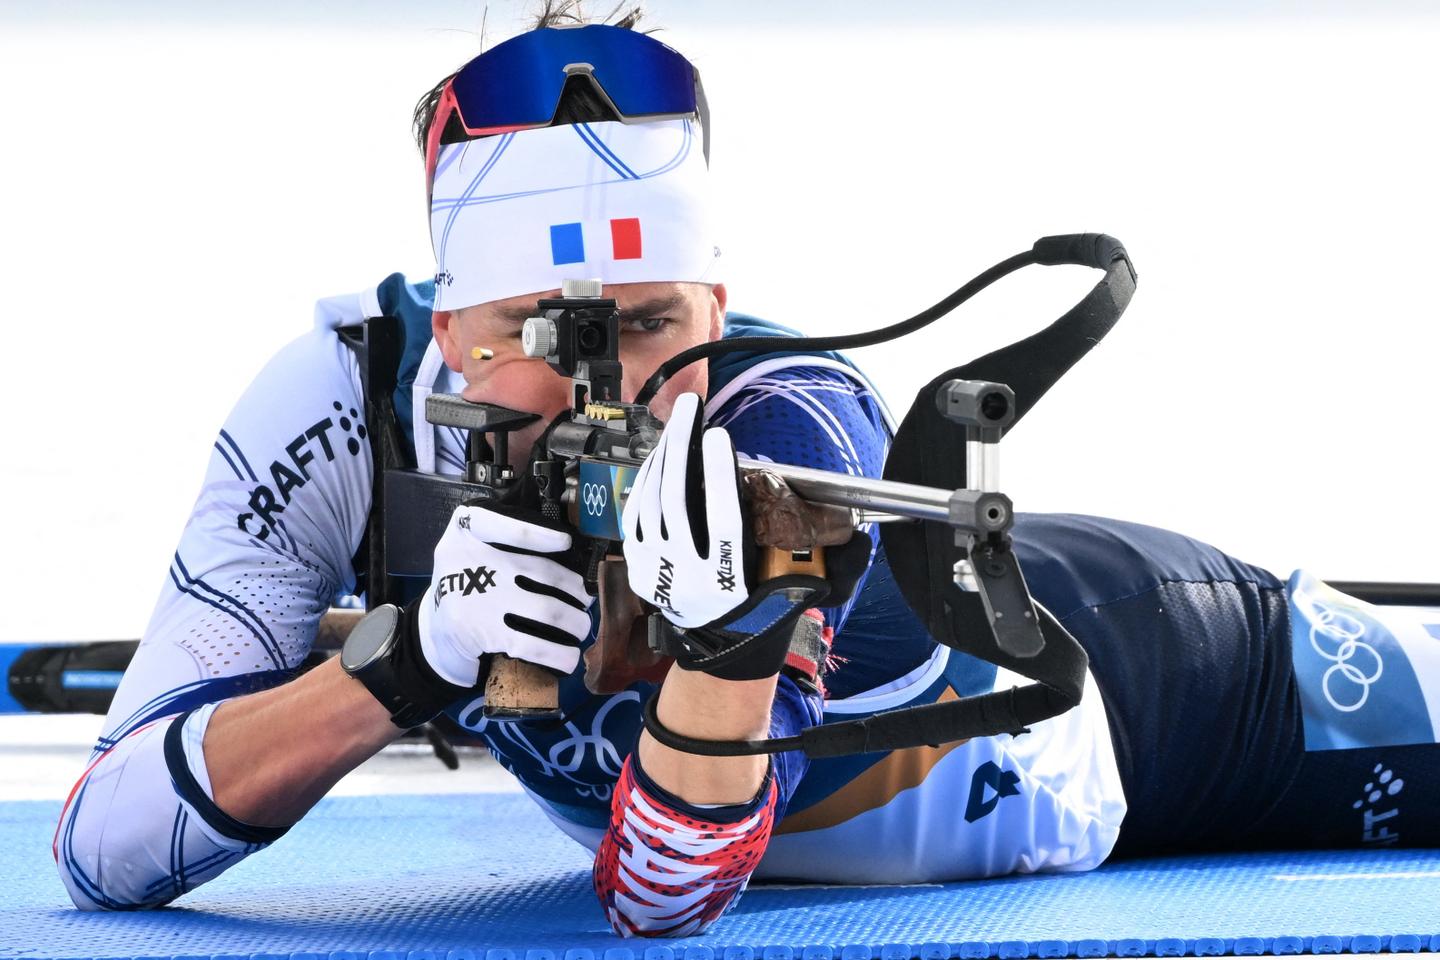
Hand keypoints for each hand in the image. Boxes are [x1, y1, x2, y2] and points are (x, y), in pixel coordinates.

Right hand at [418, 502, 591, 685]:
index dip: (536, 533)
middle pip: (540, 571)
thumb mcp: (470, 550)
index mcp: (463, 532)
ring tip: (581, 627)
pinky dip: (558, 653)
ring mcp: (476, 599)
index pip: (494, 522)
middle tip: (587, 600)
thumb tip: (564, 545)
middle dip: (574, 590)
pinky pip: (533, 643)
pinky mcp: (483, 633)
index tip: (566, 542)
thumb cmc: (466, 585)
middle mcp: (466, 561)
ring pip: (547, 609)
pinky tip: (569, 658)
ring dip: (575, 622)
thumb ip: (501, 537)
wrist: (435, 634)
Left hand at [621, 393, 871, 679]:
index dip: (719, 475)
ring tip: (678, 421)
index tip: (721, 437)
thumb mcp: (804, 592)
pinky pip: (637, 512)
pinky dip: (648, 478)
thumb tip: (858, 534)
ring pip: (654, 503)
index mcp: (728, 584)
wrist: (720, 643)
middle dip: (682, 447)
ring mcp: (656, 570)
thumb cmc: (764, 608)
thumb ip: (837, 565)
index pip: (722, 521)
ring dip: (664, 456)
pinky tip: (661, 453)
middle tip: (690, 409)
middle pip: (678, 502)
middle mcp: (686, 577)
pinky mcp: (639, 563)